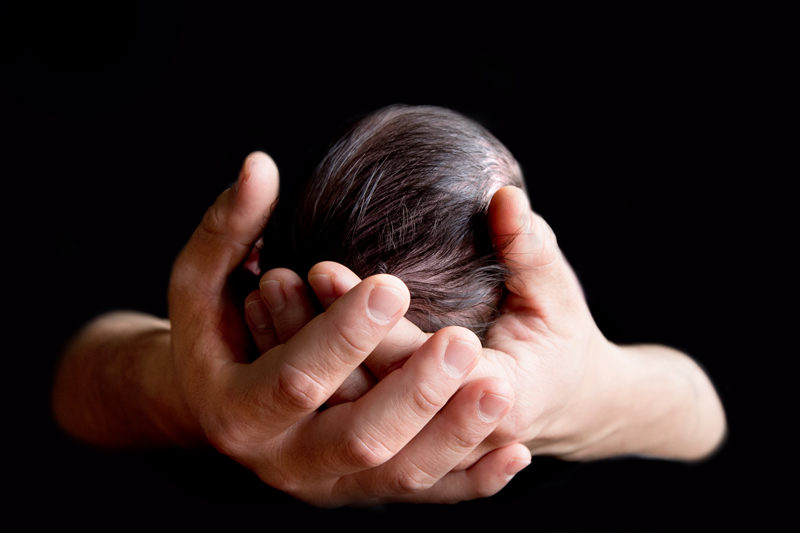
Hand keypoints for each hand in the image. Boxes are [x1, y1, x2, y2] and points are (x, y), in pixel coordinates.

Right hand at [169, 153, 530, 505]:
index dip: (342, 333)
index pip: (296, 376)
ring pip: (401, 475)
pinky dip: (473, 481)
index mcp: (238, 409)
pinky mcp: (362, 491)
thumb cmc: (210, 335)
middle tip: (463, 344)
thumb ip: (228, 228)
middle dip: (413, 392)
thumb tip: (259, 164)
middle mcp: (282, 460)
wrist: (219, 407)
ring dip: (455, 436)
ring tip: (500, 389)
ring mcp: (327, 483)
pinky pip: (425, 496)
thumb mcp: (200, 282)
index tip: (392, 285)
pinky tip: (518, 454)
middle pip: (357, 437)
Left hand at [250, 185, 725, 465]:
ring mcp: (422, 444)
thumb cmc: (562, 341)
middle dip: (320, 337)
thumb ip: (530, 249)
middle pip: (370, 393)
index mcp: (501, 401)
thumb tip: (505, 196)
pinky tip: (268, 325)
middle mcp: (449, 435)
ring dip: (301, 354)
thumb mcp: (555, 293)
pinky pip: (344, 409)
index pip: (418, 363)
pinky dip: (308, 371)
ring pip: (347, 408)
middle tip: (276, 276)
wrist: (565, 400)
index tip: (322, 269)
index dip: (367, 323)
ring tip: (261, 292)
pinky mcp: (401, 436)